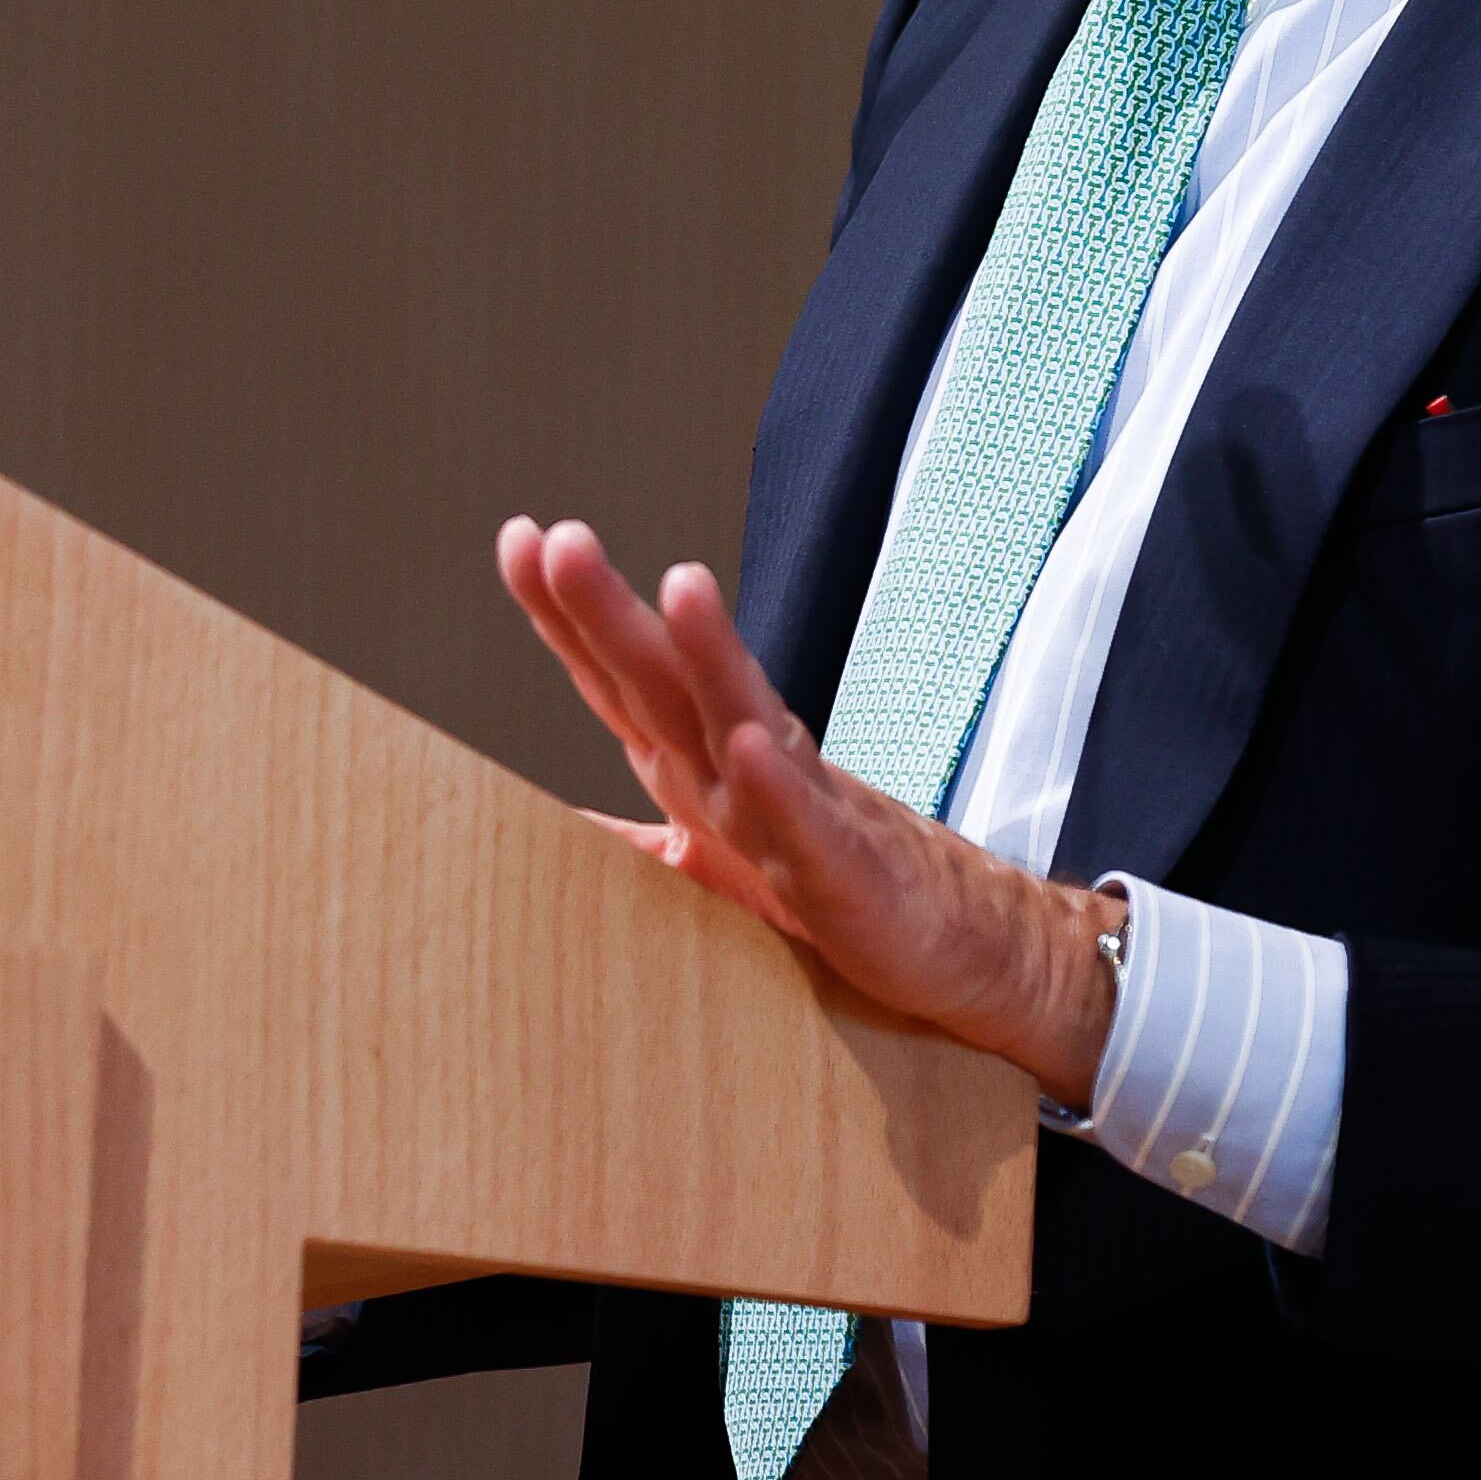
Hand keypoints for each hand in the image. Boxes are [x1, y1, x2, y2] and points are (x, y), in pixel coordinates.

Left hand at [496, 516, 1125, 1106]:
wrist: (961, 939)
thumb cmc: (825, 882)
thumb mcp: (706, 866)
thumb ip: (630, 840)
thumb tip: (551, 829)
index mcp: (696, 760)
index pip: (617, 677)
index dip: (566, 614)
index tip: (519, 539)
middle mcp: (738, 765)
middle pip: (664, 678)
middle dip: (612, 610)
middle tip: (566, 541)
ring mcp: (794, 809)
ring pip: (742, 722)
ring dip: (709, 655)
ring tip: (680, 587)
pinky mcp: (844, 871)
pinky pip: (805, 826)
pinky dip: (778, 786)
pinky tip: (749, 745)